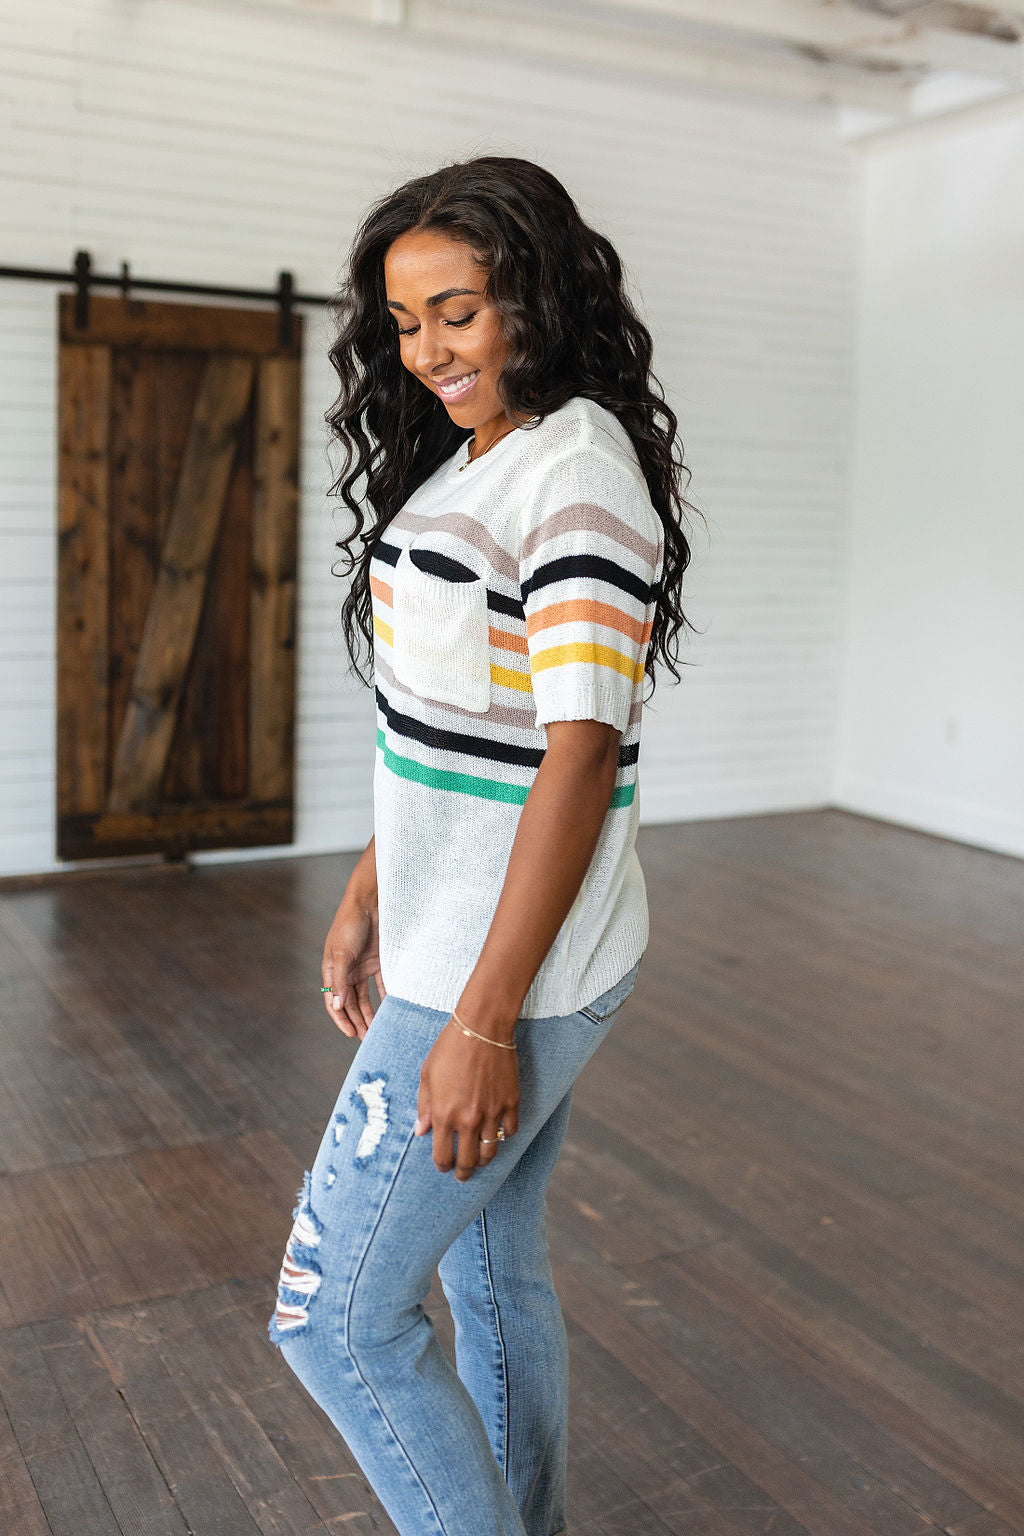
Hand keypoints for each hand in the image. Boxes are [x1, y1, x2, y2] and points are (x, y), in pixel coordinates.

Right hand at [322, 897, 385, 1040]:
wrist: (370, 901)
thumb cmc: (350, 924)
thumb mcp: (342, 953)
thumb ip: (340, 981)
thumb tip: (337, 1006)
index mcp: (332, 971)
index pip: (334, 1002)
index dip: (342, 1019)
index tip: (352, 1034)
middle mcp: (346, 972)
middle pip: (351, 1003)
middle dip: (358, 1021)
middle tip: (368, 1039)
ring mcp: (363, 967)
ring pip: (366, 997)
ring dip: (371, 1013)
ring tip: (379, 1030)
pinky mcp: (378, 961)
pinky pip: (382, 984)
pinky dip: (386, 996)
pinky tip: (392, 1009)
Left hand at [414, 1019, 520, 1180]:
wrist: (481, 1027)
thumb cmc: (449, 1047)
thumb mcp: (427, 1075)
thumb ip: (424, 1107)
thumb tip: (421, 1131)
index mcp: (445, 1114)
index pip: (443, 1155)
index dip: (443, 1166)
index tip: (444, 1166)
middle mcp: (468, 1119)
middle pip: (469, 1161)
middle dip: (464, 1172)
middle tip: (463, 1175)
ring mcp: (492, 1112)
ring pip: (491, 1151)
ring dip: (484, 1160)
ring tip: (481, 1160)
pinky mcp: (511, 1102)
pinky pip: (510, 1130)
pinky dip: (504, 1135)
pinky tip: (498, 1133)